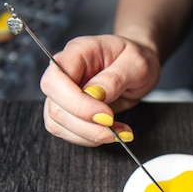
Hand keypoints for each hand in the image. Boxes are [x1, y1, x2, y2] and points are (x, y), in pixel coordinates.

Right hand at [40, 35, 160, 146]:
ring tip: (118, 131)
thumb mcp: (136, 64)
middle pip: (55, 107)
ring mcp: (64, 94)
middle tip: (114, 126)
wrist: (137, 66)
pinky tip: (112, 132)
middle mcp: (65, 73)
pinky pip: (69, 132)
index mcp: (77, 52)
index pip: (56, 79)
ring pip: (58, 124)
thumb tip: (95, 95)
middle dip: (86, 125)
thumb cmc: (135, 59)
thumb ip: (115, 78)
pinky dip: (91, 139)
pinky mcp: (70, 112)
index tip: (106, 114)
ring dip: (89, 135)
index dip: (77, 102)